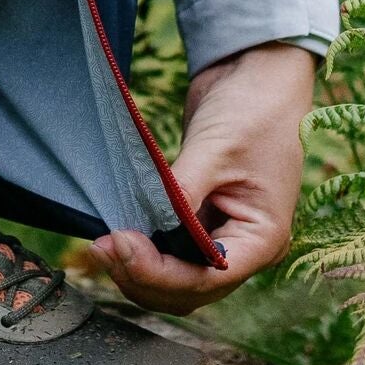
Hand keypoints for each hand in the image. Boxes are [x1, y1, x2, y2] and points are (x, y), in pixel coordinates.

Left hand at [88, 42, 315, 313]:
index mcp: (262, 238)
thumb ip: (182, 190)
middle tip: (101, 246)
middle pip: (189, 290)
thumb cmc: (252, 109)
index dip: (159, 272)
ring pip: (176, 279)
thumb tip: (143, 228)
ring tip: (103, 243)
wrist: (257, 74)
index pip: (207, 278)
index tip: (120, 243)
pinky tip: (117, 230)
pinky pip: (170, 250)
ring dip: (139, 269)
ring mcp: (221, 234)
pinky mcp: (200, 217)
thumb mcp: (216, 148)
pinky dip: (144, 249)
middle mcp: (244, 246)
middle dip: (143, 276)